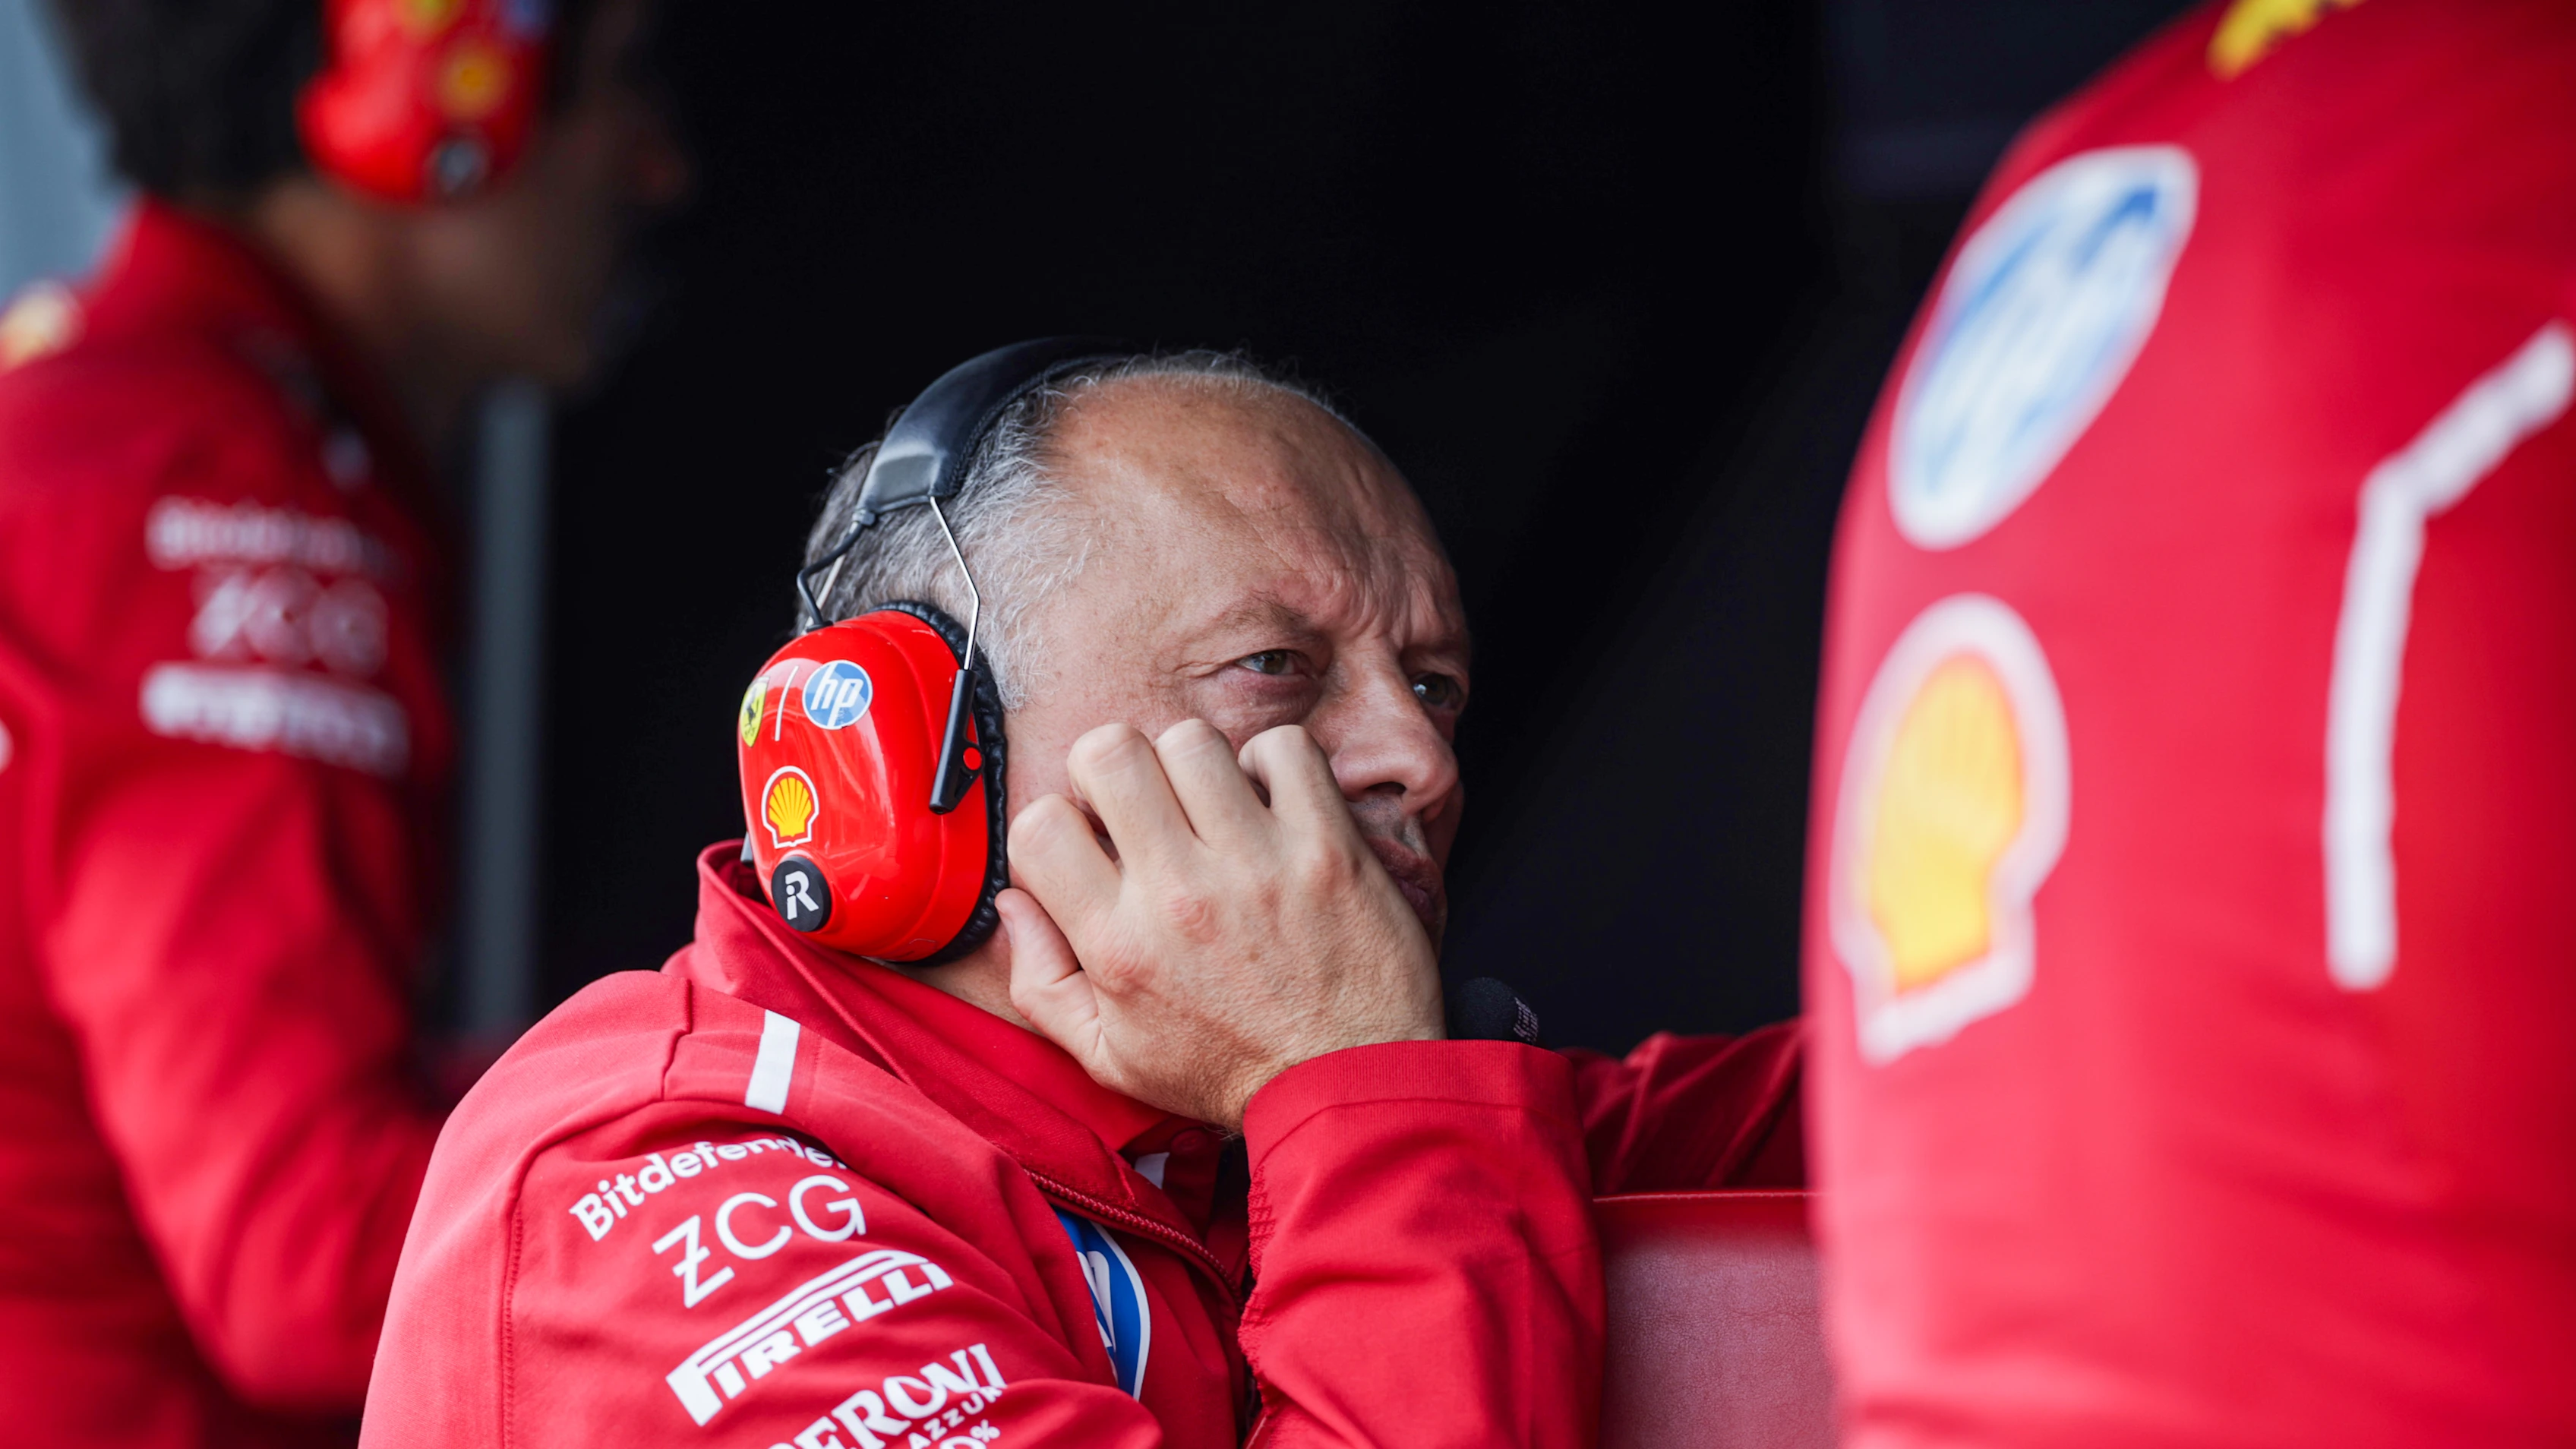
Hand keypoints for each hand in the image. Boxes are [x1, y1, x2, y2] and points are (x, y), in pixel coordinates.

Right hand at [1003, 720, 1442, 1129]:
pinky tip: (1270, 806)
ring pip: (1191, 740)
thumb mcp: (1109, 1058)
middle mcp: (1181, 894)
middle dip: (1112, 768)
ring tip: (1210, 807)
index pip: (1039, 825)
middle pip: (1108, 752)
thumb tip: (1012, 902)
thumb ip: (1041, 983)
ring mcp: (1258, 862)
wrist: (1347, 1088)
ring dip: (1192, 765)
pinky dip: (1274, 764)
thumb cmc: (1231, 1072)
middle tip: (1142, 806)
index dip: (1058, 821)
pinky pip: (1286, 749)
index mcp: (1118, 944)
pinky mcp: (1328, 846)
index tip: (1091, 843)